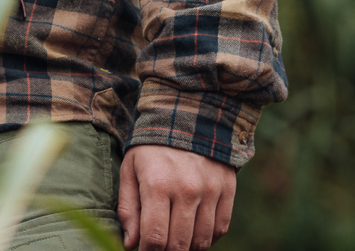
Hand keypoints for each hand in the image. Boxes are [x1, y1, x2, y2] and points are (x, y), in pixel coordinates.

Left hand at [118, 145, 235, 250]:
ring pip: (202, 242)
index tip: (145, 250)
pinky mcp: (227, 189)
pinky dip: (208, 236)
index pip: (155, 238)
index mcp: (157, 184)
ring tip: (176, 235)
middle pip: (180, 245)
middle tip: (160, 244)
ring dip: (188, 246)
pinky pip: (220, 229)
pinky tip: (194, 228)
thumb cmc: (150, 148)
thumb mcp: (130, 170)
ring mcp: (210, 190)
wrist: (186, 117)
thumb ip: (128, 208)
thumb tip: (130, 245)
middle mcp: (186, 189)